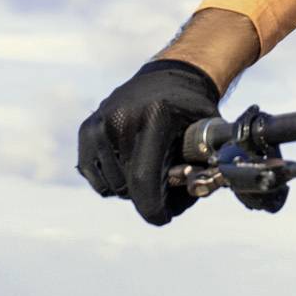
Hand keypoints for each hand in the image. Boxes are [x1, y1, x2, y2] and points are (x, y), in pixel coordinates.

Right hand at [76, 60, 221, 225]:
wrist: (170, 77)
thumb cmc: (192, 110)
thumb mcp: (208, 132)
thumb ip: (204, 166)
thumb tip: (194, 195)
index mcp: (154, 118)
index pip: (144, 179)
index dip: (153, 207)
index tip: (162, 218)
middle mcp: (121, 119)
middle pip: (128, 186)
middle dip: (149, 196)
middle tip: (168, 186)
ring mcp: (100, 123)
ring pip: (110, 185)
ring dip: (131, 188)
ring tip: (152, 168)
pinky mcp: (87, 129)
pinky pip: (94, 176)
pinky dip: (113, 179)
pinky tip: (131, 163)